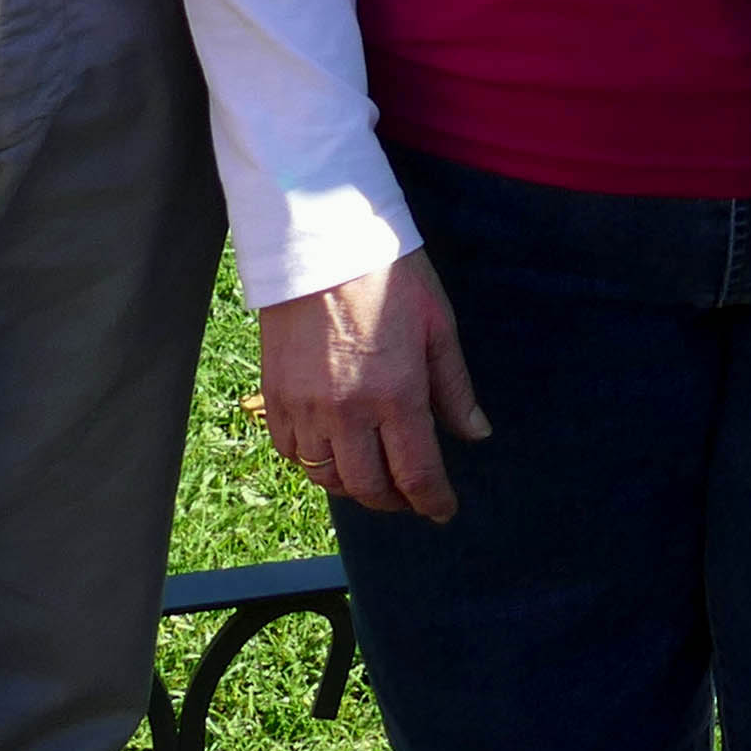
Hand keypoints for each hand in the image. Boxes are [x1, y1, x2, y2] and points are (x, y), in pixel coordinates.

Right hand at [255, 253, 487, 520]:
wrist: (320, 240)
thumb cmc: (389, 274)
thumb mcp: (437, 326)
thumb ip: (454, 388)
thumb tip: (475, 434)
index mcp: (396, 394)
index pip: (416, 474)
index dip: (432, 501)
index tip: (442, 511)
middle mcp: (346, 411)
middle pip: (367, 487)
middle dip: (394, 500)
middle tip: (410, 494)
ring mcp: (305, 407)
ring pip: (326, 477)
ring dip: (353, 485)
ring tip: (373, 473)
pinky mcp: (275, 395)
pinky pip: (291, 452)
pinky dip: (313, 463)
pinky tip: (333, 450)